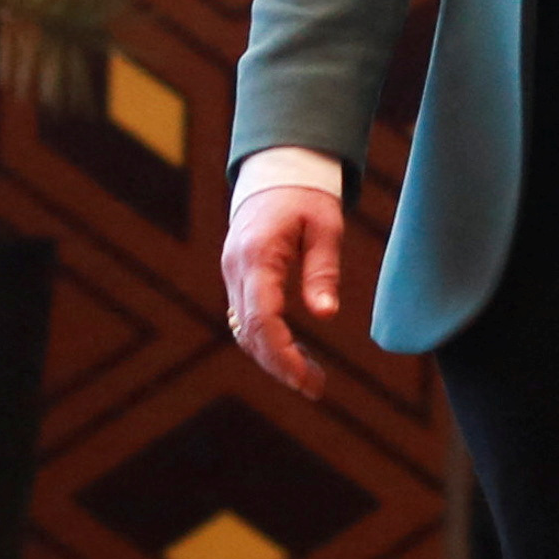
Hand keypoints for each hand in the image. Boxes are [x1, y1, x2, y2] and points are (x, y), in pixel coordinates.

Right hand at [222, 179, 349, 397]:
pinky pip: (246, 318)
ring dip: (273, 358)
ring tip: (311, 379)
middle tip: (315, 388)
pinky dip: (267, 341)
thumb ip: (323, 269)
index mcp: (257, 255)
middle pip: (249, 332)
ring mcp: (232, 273)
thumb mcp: (325, 227)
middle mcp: (236, 269)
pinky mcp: (237, 277)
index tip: (306, 378)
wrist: (277, 169)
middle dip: (280, 365)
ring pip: (244, 330)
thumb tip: (326, 314)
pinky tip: (295, 354)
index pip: (261, 318)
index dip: (282, 354)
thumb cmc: (307, 196)